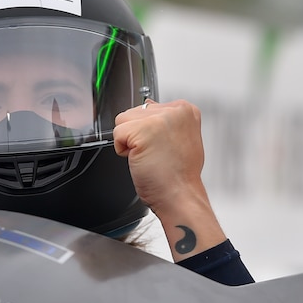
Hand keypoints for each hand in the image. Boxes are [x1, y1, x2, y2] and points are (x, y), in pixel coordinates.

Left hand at [113, 99, 204, 213]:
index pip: (148, 108)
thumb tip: (148, 106)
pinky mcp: (143, 130)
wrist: (180, 196)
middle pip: (134, 113)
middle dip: (137, 135)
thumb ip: (166, 121)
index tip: (161, 146)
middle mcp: (175, 111)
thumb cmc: (179, 176)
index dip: (147, 131)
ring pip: (123, 121)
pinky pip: (117, 134)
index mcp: (186, 110)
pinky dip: (122, 151)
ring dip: (129, 141)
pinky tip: (141, 159)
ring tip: (149, 155)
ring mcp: (159, 118)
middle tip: (156, 154)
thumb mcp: (182, 139)